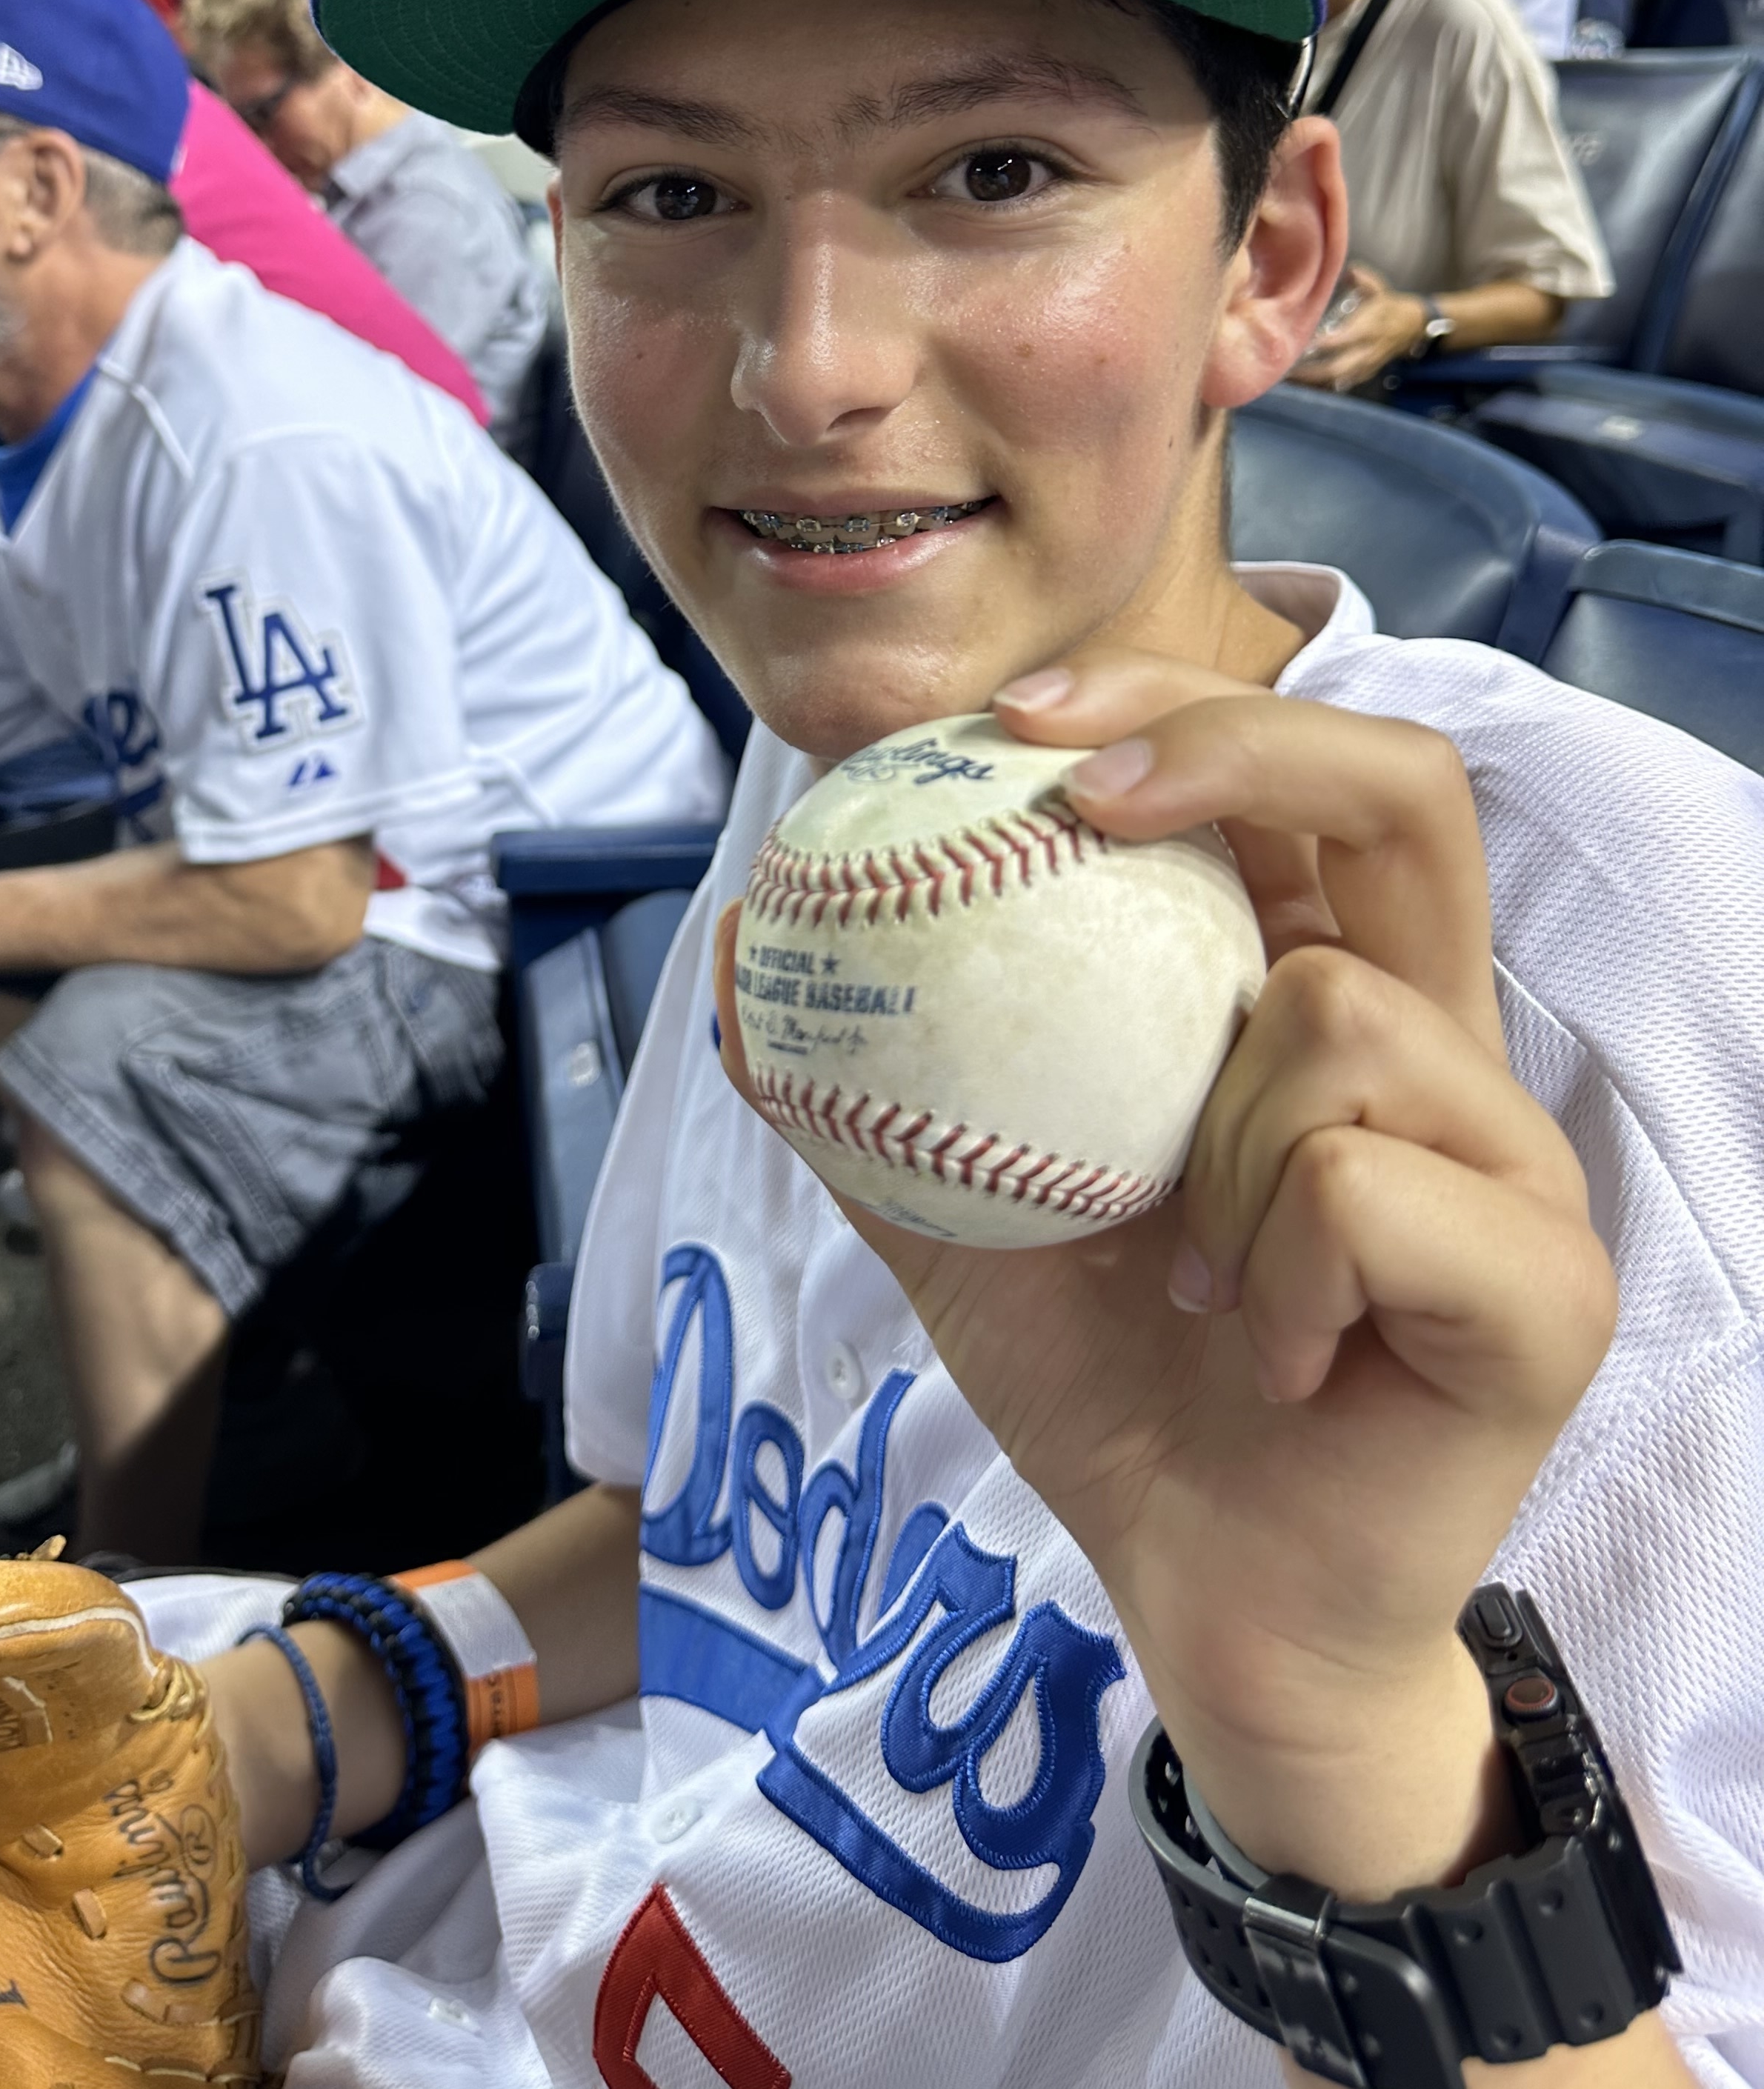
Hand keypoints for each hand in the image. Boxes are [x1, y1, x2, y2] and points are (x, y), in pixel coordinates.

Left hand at [711, 648, 1615, 1903]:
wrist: (1197, 1595)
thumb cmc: (1106, 1380)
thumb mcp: (950, 1210)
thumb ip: (861, 1083)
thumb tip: (740, 934)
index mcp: (1324, 989)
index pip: (1297, 774)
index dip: (1179, 697)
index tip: (1011, 722)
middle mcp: (1441, 1037)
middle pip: (1406, 790)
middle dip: (1239, 747)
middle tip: (1083, 798)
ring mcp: (1515, 1152)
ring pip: (1343, 1012)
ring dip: (1209, 1143)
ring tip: (1191, 1266)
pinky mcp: (1551, 1279)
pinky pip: (1362, 1185)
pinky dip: (1270, 1271)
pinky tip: (1264, 1353)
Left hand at [1290, 263, 1429, 389]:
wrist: (1413, 327)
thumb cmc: (1388, 305)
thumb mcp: (1379, 289)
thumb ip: (1364, 281)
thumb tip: (1351, 270)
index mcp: (1372, 326)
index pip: (1350, 337)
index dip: (1330, 343)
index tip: (1307, 343)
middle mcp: (1369, 349)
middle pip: (1340, 366)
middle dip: (1313, 371)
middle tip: (1288, 368)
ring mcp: (1367, 364)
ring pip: (1338, 378)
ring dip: (1314, 380)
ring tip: (1290, 378)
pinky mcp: (1364, 372)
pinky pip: (1342, 383)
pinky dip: (1322, 385)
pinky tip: (1302, 383)